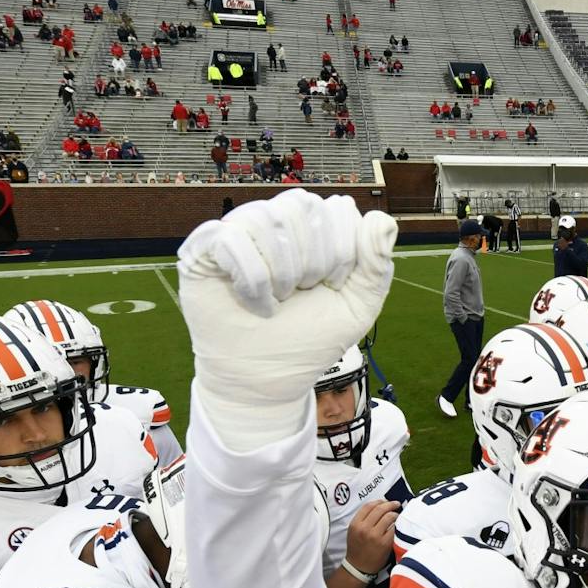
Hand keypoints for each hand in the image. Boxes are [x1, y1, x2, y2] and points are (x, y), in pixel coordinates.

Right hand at [179, 189, 397, 407]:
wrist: (267, 379)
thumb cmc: (308, 340)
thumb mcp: (357, 307)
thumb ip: (377, 264)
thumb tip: (382, 218)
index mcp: (313, 230)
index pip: (337, 209)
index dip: (342, 252)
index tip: (332, 285)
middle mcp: (275, 223)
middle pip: (304, 208)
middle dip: (313, 262)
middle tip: (302, 294)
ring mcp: (239, 232)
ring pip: (268, 219)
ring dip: (282, 273)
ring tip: (278, 300)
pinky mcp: (205, 249)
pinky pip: (231, 238)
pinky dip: (252, 279)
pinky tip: (255, 303)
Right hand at [345, 498, 399, 575]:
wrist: (358, 567)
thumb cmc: (357, 549)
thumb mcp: (354, 531)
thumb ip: (363, 519)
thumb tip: (379, 507)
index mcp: (355, 524)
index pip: (368, 506)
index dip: (379, 501)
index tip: (385, 501)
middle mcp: (364, 528)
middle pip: (380, 509)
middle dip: (390, 504)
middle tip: (396, 504)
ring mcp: (375, 536)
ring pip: (389, 517)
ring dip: (395, 514)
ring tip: (397, 516)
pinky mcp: (385, 543)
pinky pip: (394, 529)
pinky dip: (397, 525)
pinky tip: (398, 526)